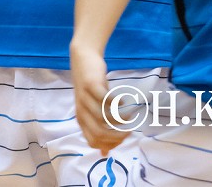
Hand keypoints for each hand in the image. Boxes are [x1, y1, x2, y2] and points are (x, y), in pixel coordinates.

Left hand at [70, 42, 128, 156]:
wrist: (83, 59)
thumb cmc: (91, 88)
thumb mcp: (92, 110)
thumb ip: (97, 130)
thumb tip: (104, 153)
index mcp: (81, 120)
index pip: (94, 142)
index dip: (111, 144)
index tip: (124, 138)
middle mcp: (81, 111)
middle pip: (99, 134)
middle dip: (118, 136)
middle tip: (130, 131)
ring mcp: (85, 98)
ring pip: (103, 118)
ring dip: (120, 120)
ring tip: (130, 116)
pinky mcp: (92, 85)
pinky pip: (105, 99)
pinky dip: (117, 103)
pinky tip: (123, 101)